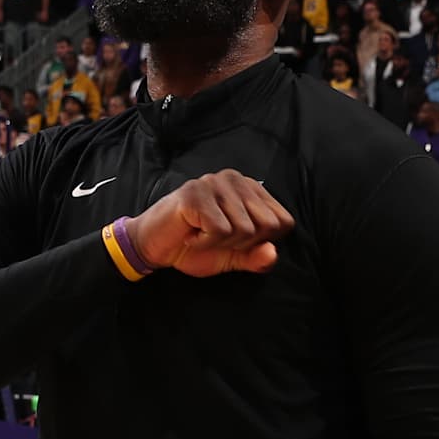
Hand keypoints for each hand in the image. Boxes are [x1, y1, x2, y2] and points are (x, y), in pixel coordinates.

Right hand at [126, 171, 293, 277]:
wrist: (154, 247)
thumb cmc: (195, 247)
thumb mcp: (234, 257)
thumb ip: (257, 258)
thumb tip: (272, 254)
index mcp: (252, 190)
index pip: (284, 222)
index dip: (262, 241)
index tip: (235, 239)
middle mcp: (237, 180)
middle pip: (267, 226)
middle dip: (243, 243)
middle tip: (216, 237)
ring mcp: (216, 183)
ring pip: (244, 229)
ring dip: (220, 243)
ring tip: (201, 233)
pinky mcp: (196, 193)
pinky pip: (220, 230)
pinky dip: (204, 242)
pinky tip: (191, 234)